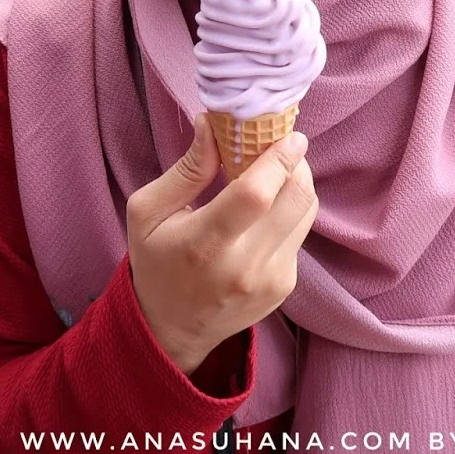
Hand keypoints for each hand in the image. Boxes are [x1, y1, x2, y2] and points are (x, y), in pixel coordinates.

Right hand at [126, 113, 317, 375]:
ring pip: (306, 213)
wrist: (172, 328)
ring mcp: (271, 280)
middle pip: (295, 200)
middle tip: (280, 146)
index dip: (278, 159)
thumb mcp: (148, 212)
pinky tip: (266, 210)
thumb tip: (211, 125)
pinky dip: (289, 211)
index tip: (289, 135)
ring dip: (297, 184)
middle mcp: (245, 266)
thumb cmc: (155, 262)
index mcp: (204, 244)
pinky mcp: (285, 286)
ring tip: (274, 172)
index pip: (255, 195)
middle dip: (296, 164)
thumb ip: (185, 170)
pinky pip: (300, 233)